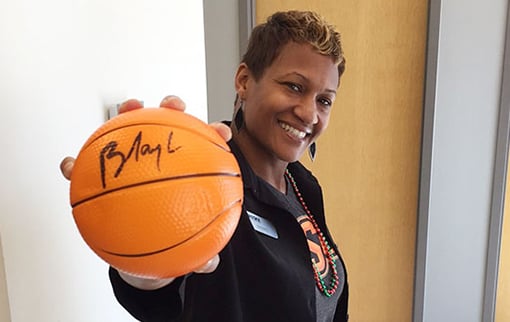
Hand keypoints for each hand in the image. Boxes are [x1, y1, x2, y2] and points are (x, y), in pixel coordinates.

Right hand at [60, 95, 226, 288]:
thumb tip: (210, 264)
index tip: (221, 132)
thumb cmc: (165, 234)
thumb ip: (198, 253)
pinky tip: (68, 165)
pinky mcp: (102, 174)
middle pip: (170, 123)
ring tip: (128, 107)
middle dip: (173, 106)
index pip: (204, 146)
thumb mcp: (184, 249)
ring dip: (127, 113)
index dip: (213, 134)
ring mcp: (132, 161)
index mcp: (185, 168)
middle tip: (175, 106)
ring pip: (129, 129)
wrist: (138, 247)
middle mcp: (161, 157)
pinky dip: (75, 164)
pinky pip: (86, 167)